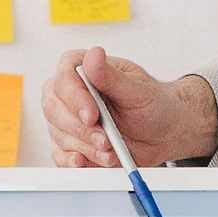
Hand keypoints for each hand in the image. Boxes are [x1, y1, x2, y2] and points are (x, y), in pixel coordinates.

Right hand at [44, 45, 217, 165]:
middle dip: (81, 129)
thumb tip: (93, 54)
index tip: (92, 115)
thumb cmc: (152, 105)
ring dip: (86, 148)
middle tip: (105, 140)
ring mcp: (68, 119)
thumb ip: (111, 76)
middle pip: (54, 108)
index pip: (64, 77)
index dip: (74, 98)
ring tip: (111, 152)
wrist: (163, 133)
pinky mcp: (71, 143)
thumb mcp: (137, 90)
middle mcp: (71, 93)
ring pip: (59, 134)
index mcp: (85, 70)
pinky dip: (73, 161)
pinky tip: (86, 162)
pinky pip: (60, 155)